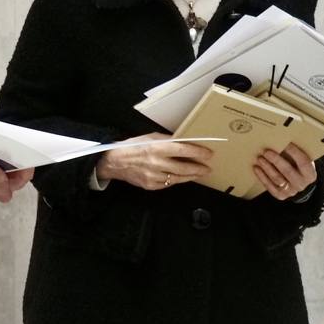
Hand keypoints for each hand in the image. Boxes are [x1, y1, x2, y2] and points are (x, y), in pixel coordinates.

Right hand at [94, 133, 212, 191]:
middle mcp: (157, 163)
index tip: (209, 154)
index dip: (198, 152)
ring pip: (179, 178)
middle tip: (208, 168)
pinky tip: (183, 177)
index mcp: (157, 148)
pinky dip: (177, 180)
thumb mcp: (150, 137)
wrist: (115, 161)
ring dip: (191, 176)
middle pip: (184, 167)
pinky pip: (168, 184)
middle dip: (199, 168)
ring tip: (199, 173)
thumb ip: (167, 140)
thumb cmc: (133, 146)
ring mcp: (154, 176)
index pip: (184, 150)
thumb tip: (184, 142)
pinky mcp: (151, 185)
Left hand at [254, 144, 317, 199]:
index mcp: (310, 174)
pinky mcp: (280, 195)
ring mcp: (291, 191)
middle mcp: (301, 184)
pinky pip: (269, 186)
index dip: (294, 152)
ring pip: (277, 179)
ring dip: (267, 167)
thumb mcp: (302, 161)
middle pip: (288, 171)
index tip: (285, 143)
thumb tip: (282, 137)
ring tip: (259, 158)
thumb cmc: (298, 167)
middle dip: (276, 160)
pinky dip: (262, 176)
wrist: (298, 184)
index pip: (303, 162)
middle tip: (266, 151)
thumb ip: (296, 153)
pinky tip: (256, 168)